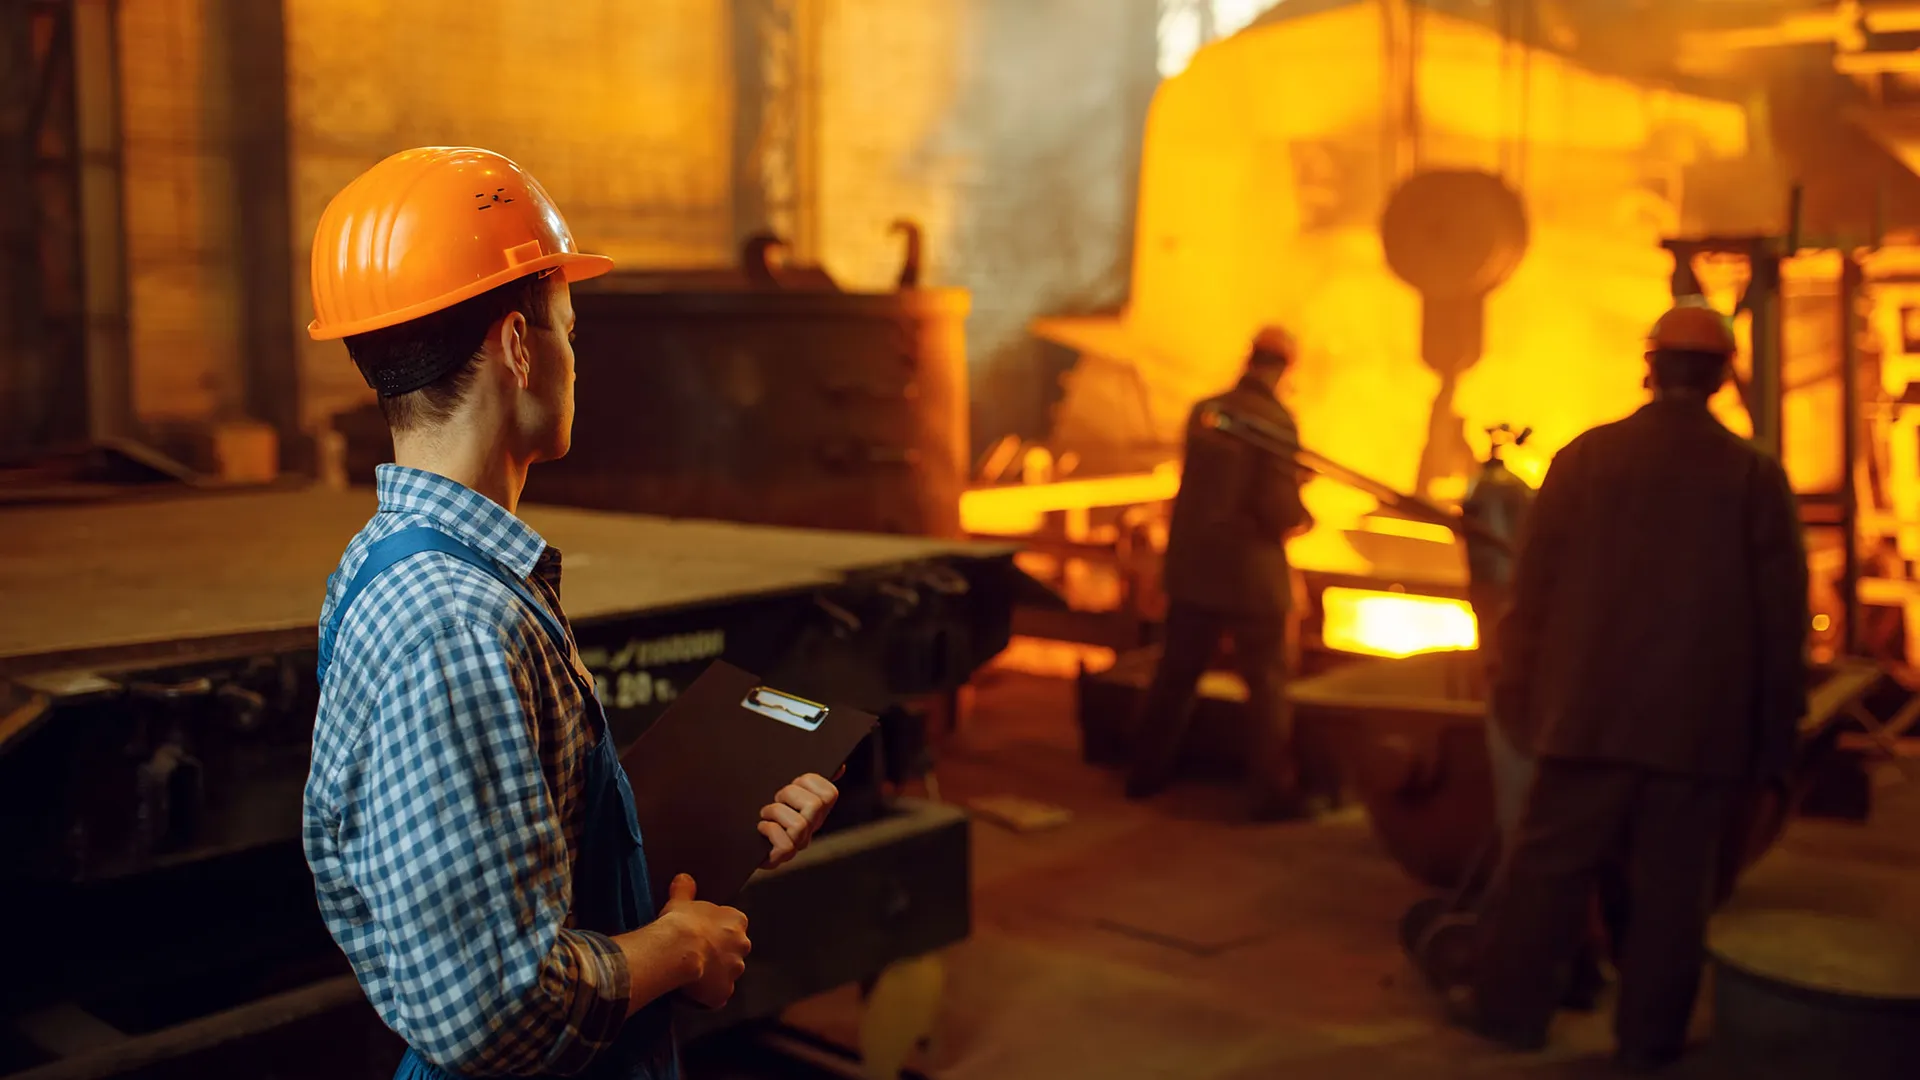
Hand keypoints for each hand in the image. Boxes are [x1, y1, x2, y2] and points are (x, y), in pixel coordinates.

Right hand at [659, 874, 749, 1009]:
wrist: (678, 949)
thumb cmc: (681, 922)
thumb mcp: (680, 899)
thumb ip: (685, 888)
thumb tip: (684, 878)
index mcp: (737, 922)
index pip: (733, 925)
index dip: (717, 930)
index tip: (703, 933)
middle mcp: (742, 946)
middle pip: (733, 950)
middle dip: (719, 953)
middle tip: (697, 953)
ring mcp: (735, 971)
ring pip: (726, 973)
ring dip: (714, 974)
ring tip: (692, 972)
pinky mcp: (723, 992)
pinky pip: (717, 995)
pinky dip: (707, 995)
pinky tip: (692, 991)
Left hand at [758, 772, 838, 869]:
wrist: (742, 840)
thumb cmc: (768, 811)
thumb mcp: (788, 791)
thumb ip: (811, 781)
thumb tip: (840, 767)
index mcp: (817, 809)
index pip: (830, 793)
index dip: (810, 781)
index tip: (793, 783)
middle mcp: (812, 827)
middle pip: (816, 805)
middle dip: (789, 794)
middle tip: (776, 798)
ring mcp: (799, 843)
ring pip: (799, 825)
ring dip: (775, 812)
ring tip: (766, 814)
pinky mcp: (782, 856)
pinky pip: (786, 846)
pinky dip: (770, 831)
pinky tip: (762, 827)